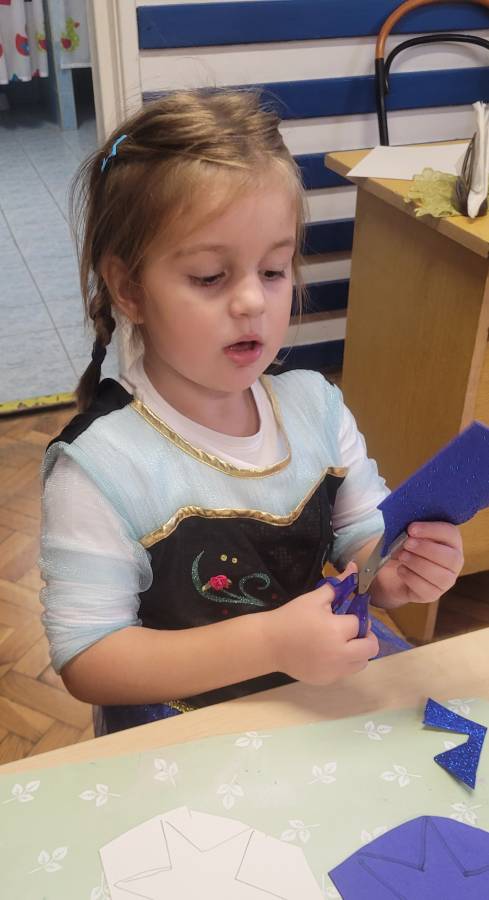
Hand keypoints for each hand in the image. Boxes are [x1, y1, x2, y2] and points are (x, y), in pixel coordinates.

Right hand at [263, 563, 378, 685]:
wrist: (269, 643)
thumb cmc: (291, 617)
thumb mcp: (313, 598)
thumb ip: (338, 585)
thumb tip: (355, 567)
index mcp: (336, 629)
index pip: (360, 623)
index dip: (354, 617)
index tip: (345, 615)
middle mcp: (339, 653)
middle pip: (370, 647)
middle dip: (366, 636)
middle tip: (353, 631)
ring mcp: (334, 670)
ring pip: (362, 663)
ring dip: (358, 652)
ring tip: (343, 643)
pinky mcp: (327, 680)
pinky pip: (346, 672)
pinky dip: (344, 663)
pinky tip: (329, 654)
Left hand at [385, 521, 463, 604]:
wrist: (392, 572)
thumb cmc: (404, 547)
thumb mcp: (406, 535)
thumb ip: (411, 531)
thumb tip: (407, 531)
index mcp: (451, 540)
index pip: (450, 533)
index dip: (431, 530)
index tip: (411, 528)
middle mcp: (454, 561)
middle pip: (451, 557)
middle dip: (426, 549)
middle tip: (407, 543)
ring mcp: (446, 580)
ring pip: (441, 576)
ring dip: (418, 564)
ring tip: (402, 556)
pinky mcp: (433, 594)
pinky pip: (427, 589)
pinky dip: (411, 578)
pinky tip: (401, 570)